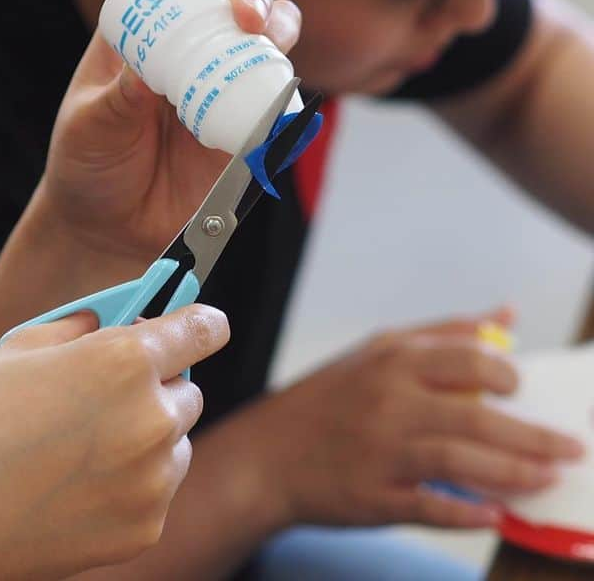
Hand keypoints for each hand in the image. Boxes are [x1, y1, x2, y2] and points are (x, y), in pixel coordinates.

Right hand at [0, 305, 228, 580]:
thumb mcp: (20, 349)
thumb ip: (81, 330)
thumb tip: (111, 322)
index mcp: (123, 361)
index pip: (203, 329)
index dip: (199, 322)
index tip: (199, 324)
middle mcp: (150, 420)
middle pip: (188, 389)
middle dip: (156, 383)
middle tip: (104, 390)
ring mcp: (152, 482)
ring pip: (175, 442)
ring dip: (147, 434)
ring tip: (80, 444)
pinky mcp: (144, 528)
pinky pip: (156, 490)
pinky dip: (132, 482)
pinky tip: (76, 482)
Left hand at [44, 0, 301, 258]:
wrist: (108, 228)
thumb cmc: (87, 163)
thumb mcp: (90, 126)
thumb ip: (117, 100)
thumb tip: (148, 71)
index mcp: (141, 31)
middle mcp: (187, 47)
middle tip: (247, 17)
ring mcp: (221, 83)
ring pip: (267, 38)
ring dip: (280, 28)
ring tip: (272, 43)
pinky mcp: (245, 125)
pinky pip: (278, 100)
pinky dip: (288, 93)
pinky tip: (282, 102)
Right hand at [242, 307, 585, 529]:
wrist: (267, 454)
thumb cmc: (330, 399)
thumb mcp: (377, 352)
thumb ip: (445, 334)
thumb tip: (507, 316)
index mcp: (390, 361)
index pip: (466, 359)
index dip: (507, 374)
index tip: (526, 388)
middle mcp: (387, 402)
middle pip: (475, 416)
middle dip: (534, 436)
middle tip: (571, 447)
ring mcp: (381, 451)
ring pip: (461, 462)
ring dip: (514, 474)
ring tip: (547, 480)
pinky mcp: (376, 497)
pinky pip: (433, 508)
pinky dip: (470, 512)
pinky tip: (497, 514)